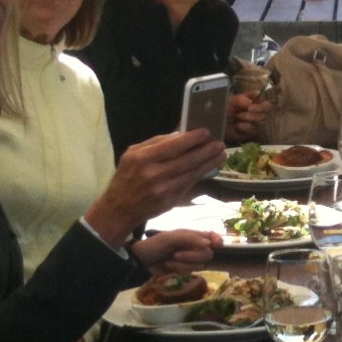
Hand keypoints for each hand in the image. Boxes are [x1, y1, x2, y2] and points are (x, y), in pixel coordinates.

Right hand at [84, 129, 226, 243]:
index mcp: (142, 158)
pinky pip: (189, 184)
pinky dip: (201, 175)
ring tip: (221, 154)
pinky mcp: (170, 201)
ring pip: (191, 173)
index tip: (206, 132)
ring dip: (209, 163)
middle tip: (220, 143)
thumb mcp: (132, 154)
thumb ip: (155, 143)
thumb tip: (180, 134)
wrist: (119, 209)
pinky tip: (210, 168)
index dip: (192, 139)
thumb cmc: (126, 177)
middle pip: (186, 160)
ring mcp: (163, 189)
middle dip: (206, 151)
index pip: (172, 146)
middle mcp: (153, 174)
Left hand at [132, 227, 221, 275]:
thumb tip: (209, 244)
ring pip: (200, 265)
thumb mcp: (170, 238)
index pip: (211, 236)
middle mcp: (193, 247)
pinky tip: (169, 267)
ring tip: (169, 261)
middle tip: (176, 254)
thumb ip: (190, 239)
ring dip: (184, 264)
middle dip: (192, 256)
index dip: (217, 240)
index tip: (217, 245)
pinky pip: (191, 272)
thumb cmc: (154, 245)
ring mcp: (189, 260)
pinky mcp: (184, 271)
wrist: (140, 261)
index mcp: (191, 236)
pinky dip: (179, 270)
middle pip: (208, 254)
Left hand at [226, 91, 270, 140]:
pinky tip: (237, 126)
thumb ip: (242, 99)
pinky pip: (253, 130)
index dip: (262, 103)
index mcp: (252, 101)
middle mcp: (255, 111)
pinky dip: (246, 127)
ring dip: (249, 117)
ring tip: (237, 117)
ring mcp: (254, 122)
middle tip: (249, 109)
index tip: (252, 105)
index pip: (265, 101)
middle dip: (258, 110)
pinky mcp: (250, 133)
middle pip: (266, 110)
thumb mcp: (230, 100)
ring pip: (261, 120)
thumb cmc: (222, 108)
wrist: (214, 123)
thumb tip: (251, 103)